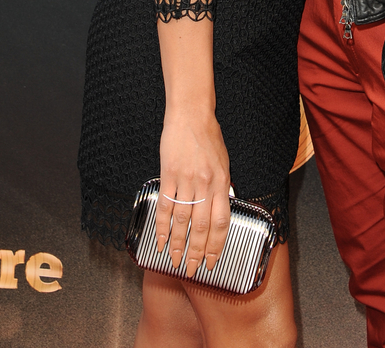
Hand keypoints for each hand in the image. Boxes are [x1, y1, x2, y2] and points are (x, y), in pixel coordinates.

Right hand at [156, 108, 231, 278]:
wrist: (191, 114)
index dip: (216, 246)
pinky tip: (160, 241)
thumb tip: (222, 209)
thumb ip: (223, 187)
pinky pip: (165, 206)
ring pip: (182, 221)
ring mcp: (186, 180)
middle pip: (201, 227)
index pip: (222, 223)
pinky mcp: (168, 175)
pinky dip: (162, 227)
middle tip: (192, 270)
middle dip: (197, 253)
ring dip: (178, 245)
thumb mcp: (224, 162)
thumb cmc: (209, 136)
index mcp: (222, 182)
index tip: (212, 261)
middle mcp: (205, 184)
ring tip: (175, 261)